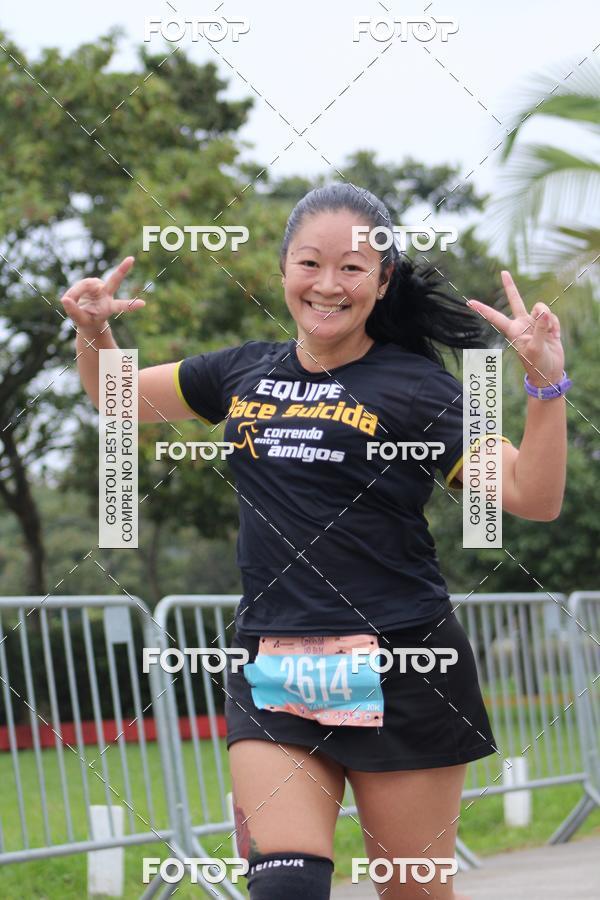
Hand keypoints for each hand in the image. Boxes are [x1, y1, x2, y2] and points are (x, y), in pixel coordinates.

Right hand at [60, 256, 143, 332]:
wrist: (86, 314)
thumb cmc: (87, 319)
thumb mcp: (81, 320)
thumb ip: (73, 311)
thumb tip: (64, 299)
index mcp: (110, 307)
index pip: (121, 306)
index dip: (130, 306)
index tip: (143, 304)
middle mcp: (107, 294)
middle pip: (115, 280)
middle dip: (122, 269)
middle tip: (131, 259)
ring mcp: (99, 286)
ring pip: (85, 285)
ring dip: (75, 294)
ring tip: (70, 303)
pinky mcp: (91, 282)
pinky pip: (78, 285)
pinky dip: (72, 293)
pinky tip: (71, 298)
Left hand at [467, 271, 564, 386]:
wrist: (550, 373)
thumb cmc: (538, 364)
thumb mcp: (536, 348)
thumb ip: (540, 329)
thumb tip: (544, 313)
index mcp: (513, 330)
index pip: (494, 317)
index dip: (483, 309)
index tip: (469, 302)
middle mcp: (521, 324)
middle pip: (515, 300)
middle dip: (510, 286)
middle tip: (503, 272)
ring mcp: (534, 323)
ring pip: (542, 308)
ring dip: (548, 319)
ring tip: (548, 334)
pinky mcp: (547, 325)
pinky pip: (553, 318)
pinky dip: (556, 326)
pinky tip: (554, 337)